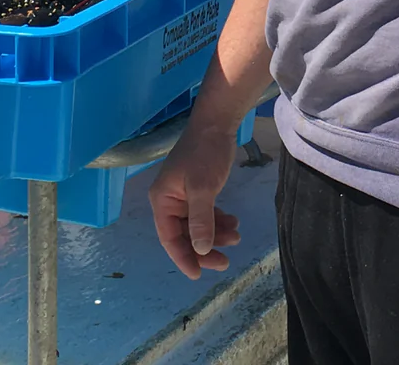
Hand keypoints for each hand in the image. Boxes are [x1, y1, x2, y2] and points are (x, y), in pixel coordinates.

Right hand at [147, 120, 242, 278]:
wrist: (217, 123)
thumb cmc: (205, 153)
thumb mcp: (203, 188)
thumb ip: (201, 220)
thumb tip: (201, 250)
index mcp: (162, 200)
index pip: (169, 238)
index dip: (183, 258)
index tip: (198, 275)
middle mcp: (169, 200)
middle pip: (184, 235)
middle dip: (204, 249)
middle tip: (225, 261)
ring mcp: (184, 195)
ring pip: (197, 225)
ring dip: (215, 234)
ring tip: (237, 237)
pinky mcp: (198, 189)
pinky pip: (206, 213)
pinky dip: (218, 220)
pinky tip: (234, 223)